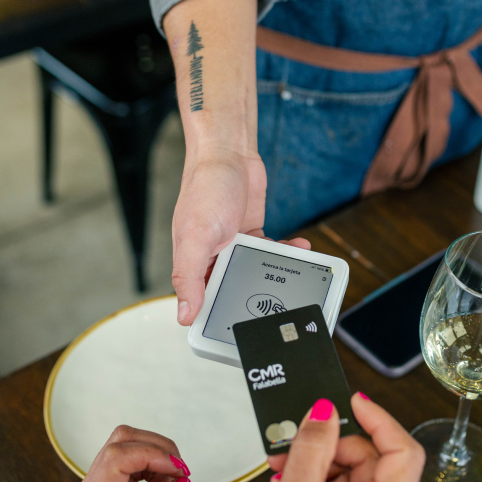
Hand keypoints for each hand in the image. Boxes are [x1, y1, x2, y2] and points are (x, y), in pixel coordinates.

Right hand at [172, 147, 309, 324]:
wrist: (229, 153)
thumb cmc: (205, 188)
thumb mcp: (194, 237)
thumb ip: (188, 276)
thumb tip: (183, 314)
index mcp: (191, 262)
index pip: (200, 301)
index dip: (216, 317)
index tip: (238, 327)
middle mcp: (211, 257)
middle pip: (231, 290)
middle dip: (253, 297)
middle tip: (276, 306)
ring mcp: (233, 246)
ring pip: (254, 271)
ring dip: (274, 273)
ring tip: (295, 276)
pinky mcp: (252, 234)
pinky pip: (269, 252)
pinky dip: (285, 252)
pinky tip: (298, 248)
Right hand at [232, 394, 424, 481]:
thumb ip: (312, 449)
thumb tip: (323, 411)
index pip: (404, 453)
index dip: (381, 421)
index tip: (353, 403)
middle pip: (370, 462)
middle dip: (331, 447)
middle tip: (296, 443)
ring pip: (351, 477)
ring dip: (317, 465)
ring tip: (283, 469)